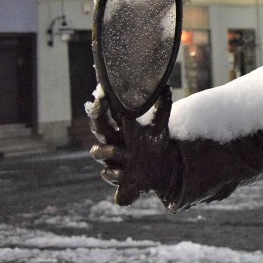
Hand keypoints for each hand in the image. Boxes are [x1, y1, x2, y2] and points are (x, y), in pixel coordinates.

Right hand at [88, 86, 175, 205]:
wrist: (164, 168)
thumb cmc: (156, 144)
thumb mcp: (160, 126)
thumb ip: (162, 108)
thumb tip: (166, 87)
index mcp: (123, 127)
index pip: (108, 112)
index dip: (103, 103)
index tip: (103, 94)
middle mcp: (114, 140)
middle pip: (99, 127)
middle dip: (96, 117)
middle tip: (98, 108)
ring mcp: (113, 158)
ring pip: (97, 151)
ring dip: (107, 151)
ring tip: (126, 153)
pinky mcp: (117, 175)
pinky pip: (108, 174)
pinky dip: (113, 173)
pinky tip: (123, 173)